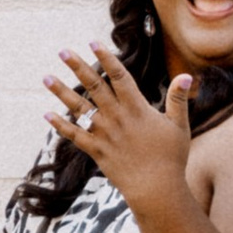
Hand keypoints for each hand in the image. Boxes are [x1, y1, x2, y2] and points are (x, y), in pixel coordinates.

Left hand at [42, 39, 194, 208]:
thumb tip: (186, 76)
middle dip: (77, 67)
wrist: (156, 189)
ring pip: (79, 108)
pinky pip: (74, 135)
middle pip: (94, 86)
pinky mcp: (96, 150)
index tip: (93, 43)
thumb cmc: (171, 158)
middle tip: (63, 51)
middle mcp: (116, 117)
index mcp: (136, 108)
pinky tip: (47, 114)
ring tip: (46, 77)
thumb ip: (178, 99)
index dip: (105, 58)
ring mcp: (104, 134)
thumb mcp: (179, 126)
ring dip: (61, 92)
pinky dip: (60, 125)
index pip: (119, 76)